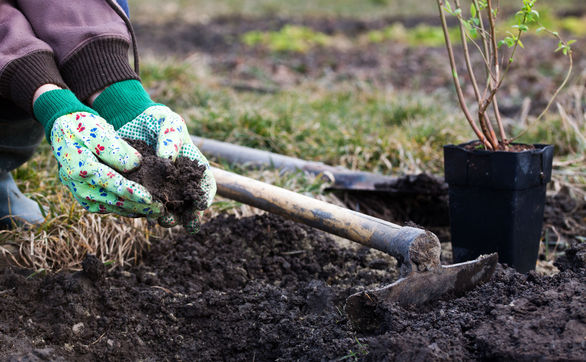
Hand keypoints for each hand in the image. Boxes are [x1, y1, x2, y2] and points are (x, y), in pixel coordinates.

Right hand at [50, 112, 160, 216]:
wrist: (65, 131)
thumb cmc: (85, 127)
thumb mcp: (100, 131)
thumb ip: (116, 149)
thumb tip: (135, 165)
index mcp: (80, 167)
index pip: (111, 183)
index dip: (132, 192)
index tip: (150, 198)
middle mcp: (78, 185)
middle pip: (113, 200)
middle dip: (138, 207)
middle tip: (161, 210)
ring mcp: (80, 193)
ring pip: (111, 207)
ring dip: (133, 211)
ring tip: (155, 212)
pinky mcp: (85, 197)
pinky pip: (106, 207)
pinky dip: (124, 209)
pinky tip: (141, 209)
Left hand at [116, 105, 215, 232]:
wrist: (130, 120)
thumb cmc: (157, 120)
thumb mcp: (169, 121)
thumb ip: (171, 138)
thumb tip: (168, 160)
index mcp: (192, 166)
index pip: (206, 185)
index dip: (206, 196)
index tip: (201, 204)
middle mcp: (178, 181)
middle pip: (189, 204)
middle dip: (189, 217)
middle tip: (187, 224)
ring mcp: (160, 188)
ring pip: (168, 209)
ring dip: (168, 218)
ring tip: (163, 221)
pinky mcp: (140, 190)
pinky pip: (144, 205)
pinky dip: (145, 212)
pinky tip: (143, 215)